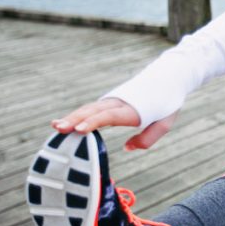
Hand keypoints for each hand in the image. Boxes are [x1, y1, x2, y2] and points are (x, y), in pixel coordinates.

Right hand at [50, 98, 177, 150]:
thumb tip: (128, 148)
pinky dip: (78, 115)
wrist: (169, 77)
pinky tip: (64, 123)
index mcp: (134, 109)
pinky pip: (92, 109)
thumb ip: (148, 138)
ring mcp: (113, 100)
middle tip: (58, 128)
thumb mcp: (165, 123)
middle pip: (94, 111)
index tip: (80, 129)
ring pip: (90, 109)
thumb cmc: (168, 103)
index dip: (95, 122)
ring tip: (55, 126)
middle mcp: (120, 103)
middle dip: (76, 119)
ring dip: (72, 117)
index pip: (111, 116)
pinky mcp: (110, 101)